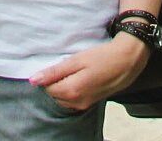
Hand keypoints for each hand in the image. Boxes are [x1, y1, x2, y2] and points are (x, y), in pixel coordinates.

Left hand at [29, 35, 150, 111]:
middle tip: (70, 66)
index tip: (60, 64)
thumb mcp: (77, 60)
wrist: (128, 61)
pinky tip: (83, 77)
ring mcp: (85, 104)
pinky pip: (74, 99)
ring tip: (78, 70)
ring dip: (65, 86)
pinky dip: (73, 89)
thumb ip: (54, 72)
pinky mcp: (91, 103)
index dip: (50, 75)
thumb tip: (33, 80)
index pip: (47, 88)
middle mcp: (77, 102)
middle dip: (56, 81)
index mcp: (71, 91)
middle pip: (55, 94)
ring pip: (64, 98)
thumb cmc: (103, 57)